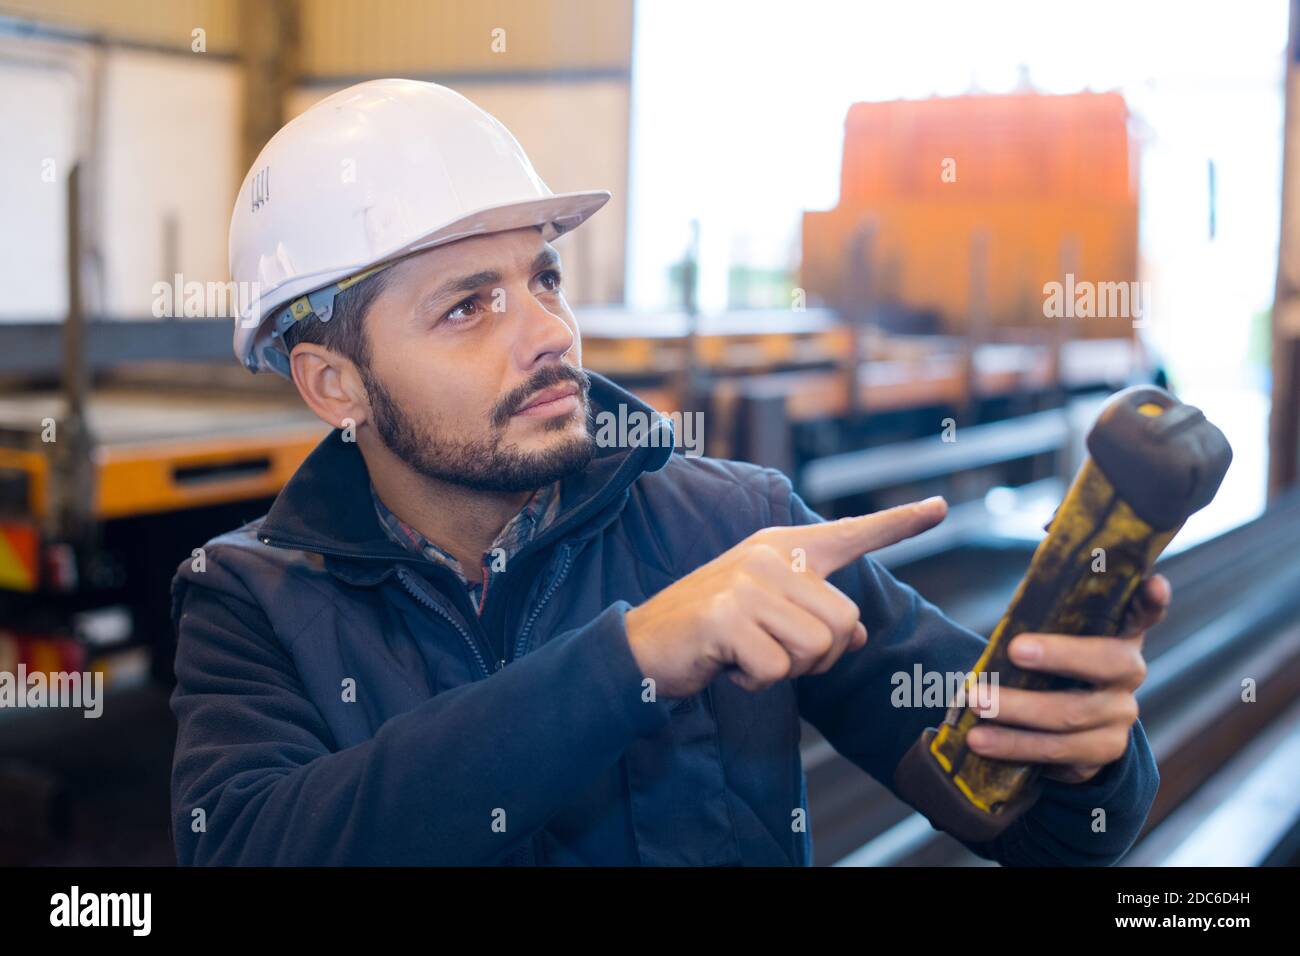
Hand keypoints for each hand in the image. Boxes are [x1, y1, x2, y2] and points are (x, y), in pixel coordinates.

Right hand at [625, 497, 948, 698]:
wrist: (644, 645)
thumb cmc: (713, 632)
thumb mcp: (771, 618)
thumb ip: (818, 619)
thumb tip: (855, 636)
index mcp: (783, 548)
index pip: (850, 534)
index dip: (899, 523)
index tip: (940, 507)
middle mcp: (769, 556)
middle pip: (844, 622)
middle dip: (818, 657)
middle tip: (773, 653)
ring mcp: (747, 584)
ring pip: (817, 648)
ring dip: (787, 671)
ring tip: (748, 656)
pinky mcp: (727, 618)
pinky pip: (778, 669)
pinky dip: (756, 682)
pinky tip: (728, 666)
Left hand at [966, 574, 1171, 783]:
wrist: (1070, 725)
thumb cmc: (1053, 664)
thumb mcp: (1054, 638)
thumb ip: (1045, 621)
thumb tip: (1007, 621)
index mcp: (1120, 634)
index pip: (1144, 612)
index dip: (1151, 600)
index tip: (1153, 584)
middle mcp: (1129, 674)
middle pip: (1108, 663)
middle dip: (1059, 655)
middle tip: (1014, 649)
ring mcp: (1120, 716)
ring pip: (1073, 716)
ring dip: (1018, 710)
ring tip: (976, 703)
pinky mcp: (1101, 753)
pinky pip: (1058, 753)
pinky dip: (1014, 746)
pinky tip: (980, 740)